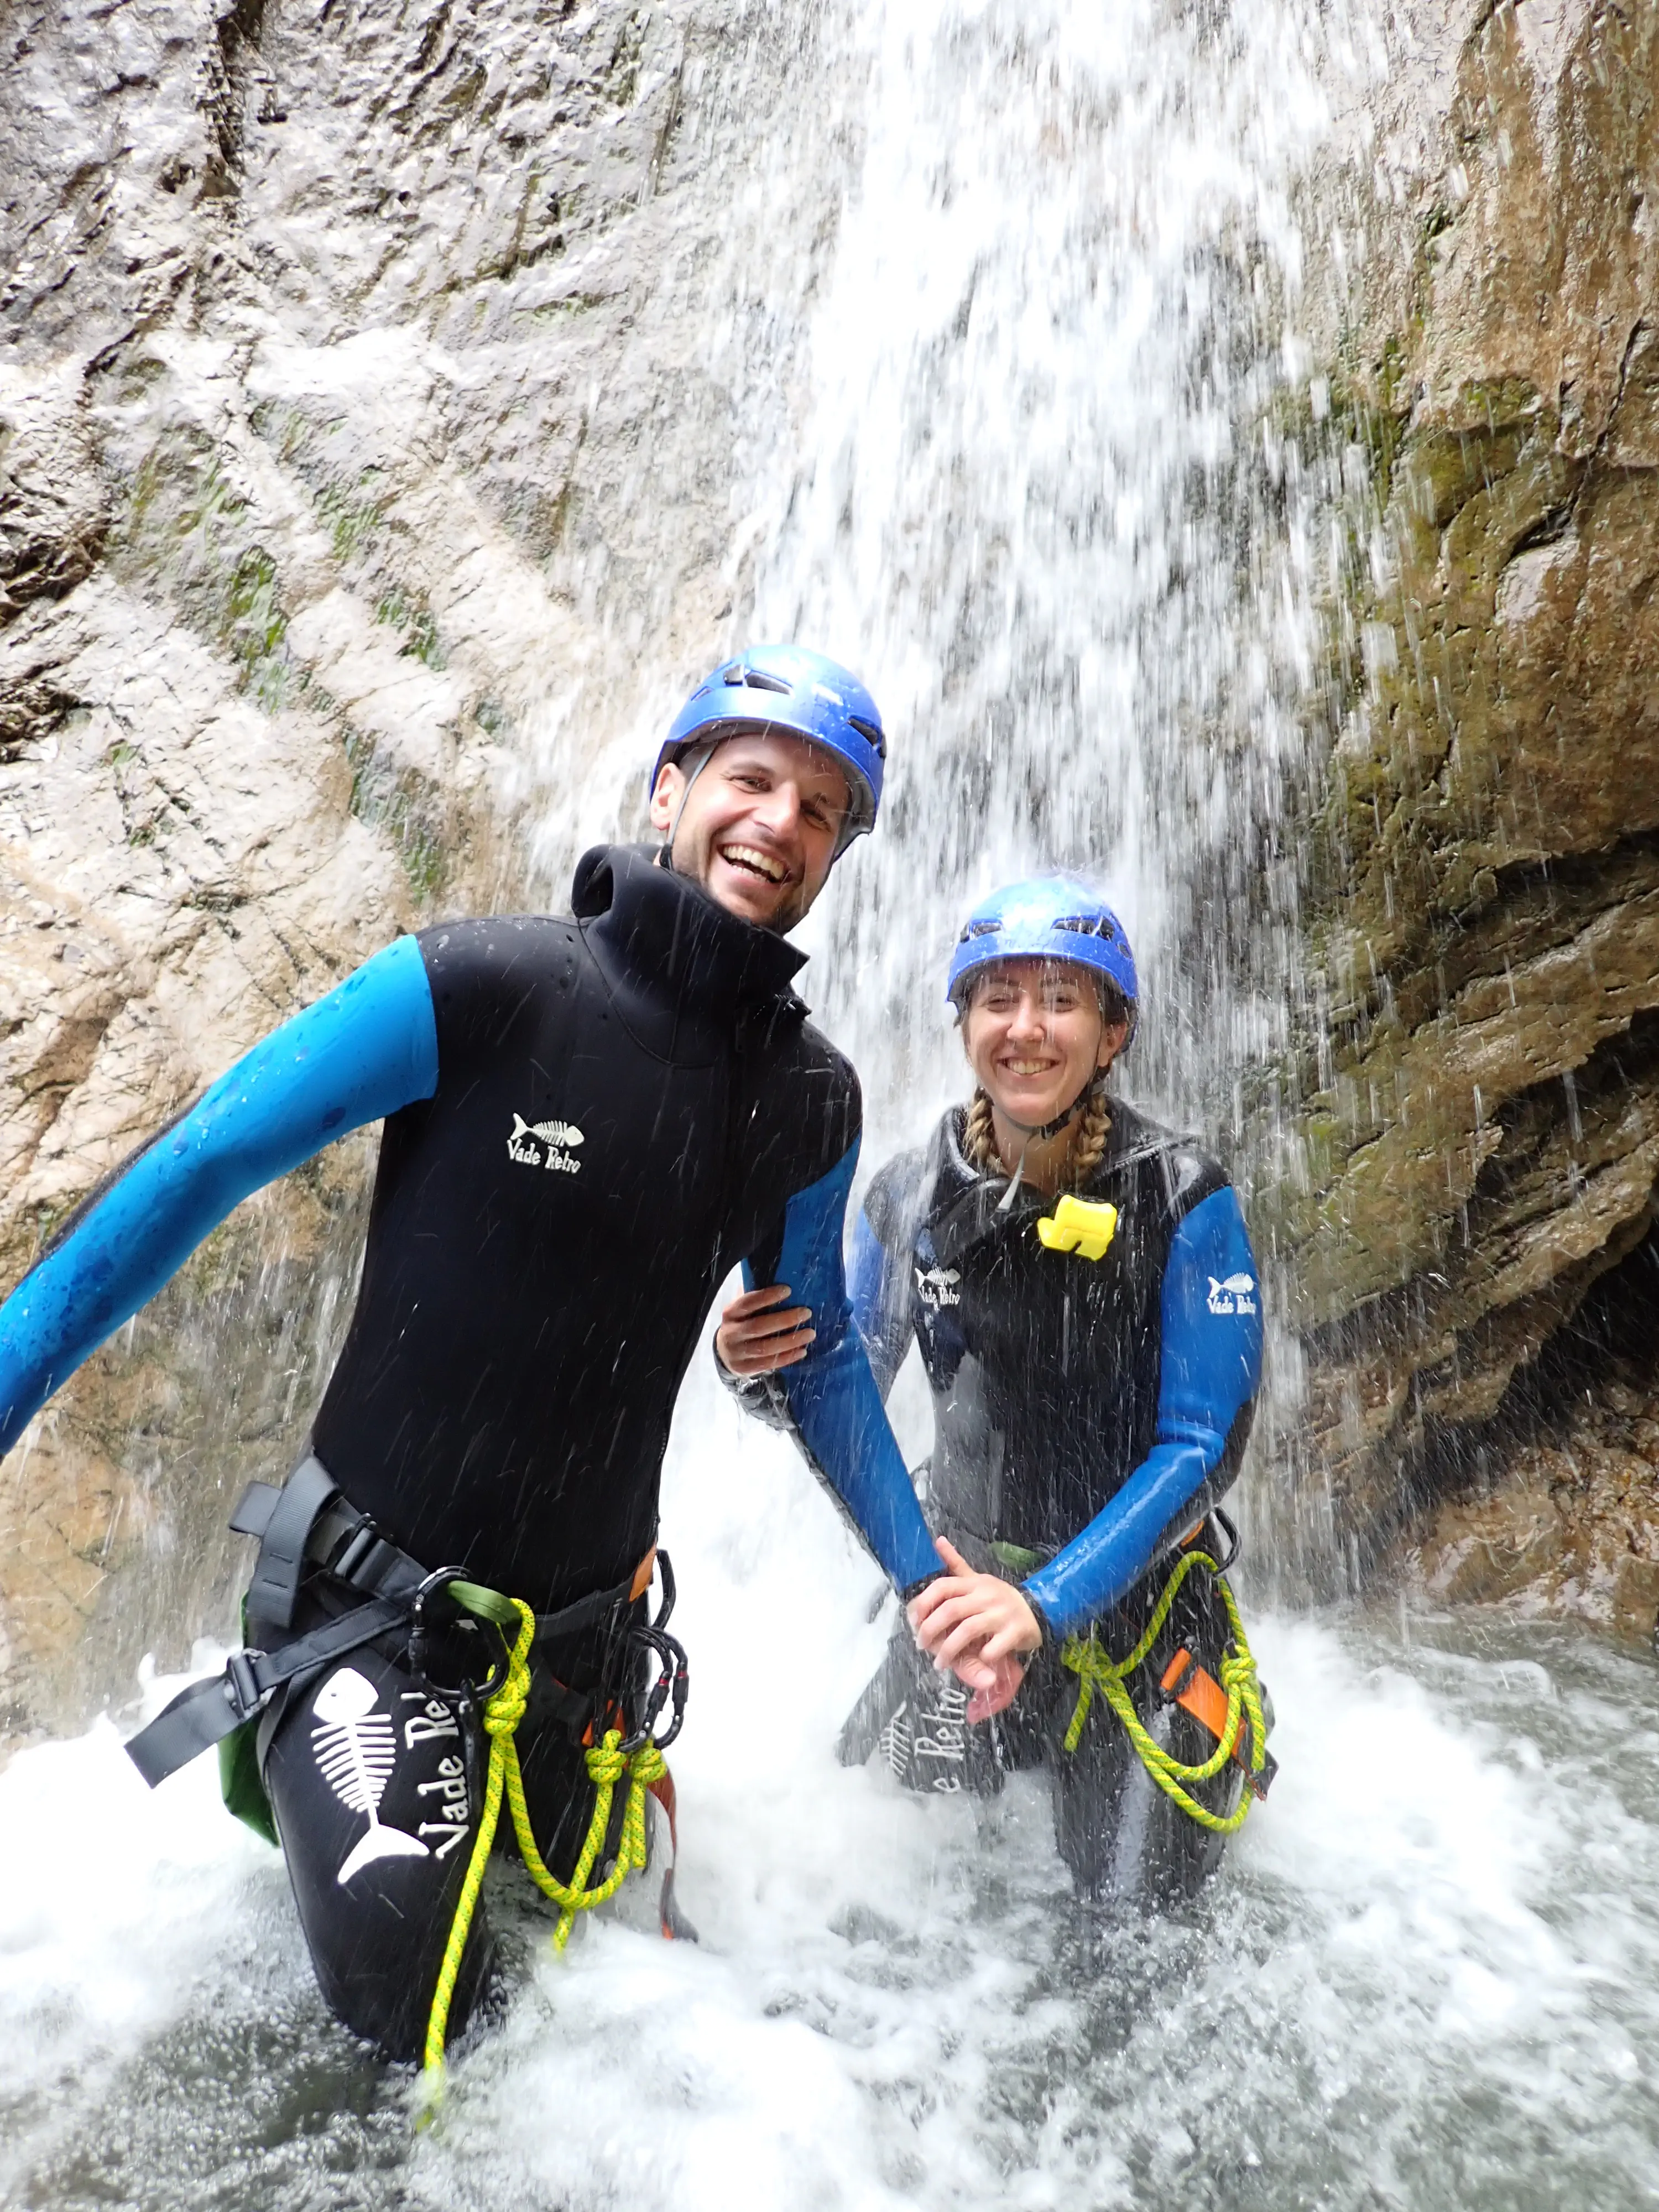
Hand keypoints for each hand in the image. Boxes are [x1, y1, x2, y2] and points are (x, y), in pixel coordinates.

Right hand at [715, 1281, 814, 1374]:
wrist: (725, 1352)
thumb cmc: (742, 1322)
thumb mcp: (743, 1309)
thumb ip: (756, 1296)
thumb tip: (781, 1276)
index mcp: (730, 1313)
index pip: (747, 1303)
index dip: (767, 1296)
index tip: (788, 1290)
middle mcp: (731, 1333)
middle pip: (758, 1326)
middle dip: (785, 1319)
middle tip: (806, 1312)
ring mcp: (737, 1353)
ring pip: (766, 1348)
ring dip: (790, 1341)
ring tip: (810, 1333)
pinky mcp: (745, 1368)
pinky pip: (769, 1364)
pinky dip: (787, 1358)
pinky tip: (802, 1351)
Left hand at [907, 1537, 1042, 1720]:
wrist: (1039, 1608)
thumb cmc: (1000, 1598)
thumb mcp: (978, 1579)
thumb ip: (956, 1564)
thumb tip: (938, 1540)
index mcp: (974, 1583)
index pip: (943, 1585)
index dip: (924, 1603)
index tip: (913, 1620)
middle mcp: (986, 1595)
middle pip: (951, 1610)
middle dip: (931, 1630)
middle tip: (921, 1645)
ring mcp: (1001, 1613)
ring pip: (968, 1630)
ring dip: (949, 1650)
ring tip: (940, 1663)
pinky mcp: (1015, 1632)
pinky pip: (993, 1647)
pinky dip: (981, 1656)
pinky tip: (974, 1661)